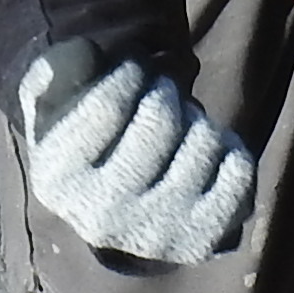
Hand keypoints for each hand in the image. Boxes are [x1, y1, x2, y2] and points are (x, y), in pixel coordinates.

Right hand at [16, 47, 257, 265]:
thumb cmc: (86, 137)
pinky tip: (204, 155)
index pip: (108, 105)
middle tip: (158, 98)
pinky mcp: (202, 240)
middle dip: (164, 92)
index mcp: (57, 181)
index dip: (128, 72)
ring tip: (179, 130)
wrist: (116, 209)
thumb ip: (59, 65)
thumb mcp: (54, 97)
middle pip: (160, 117)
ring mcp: (157, 235)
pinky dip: (229, 147)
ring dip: (196, 119)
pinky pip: (240, 168)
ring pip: (204, 137)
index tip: (131, 71)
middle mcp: (103, 218)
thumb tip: (88, 52)